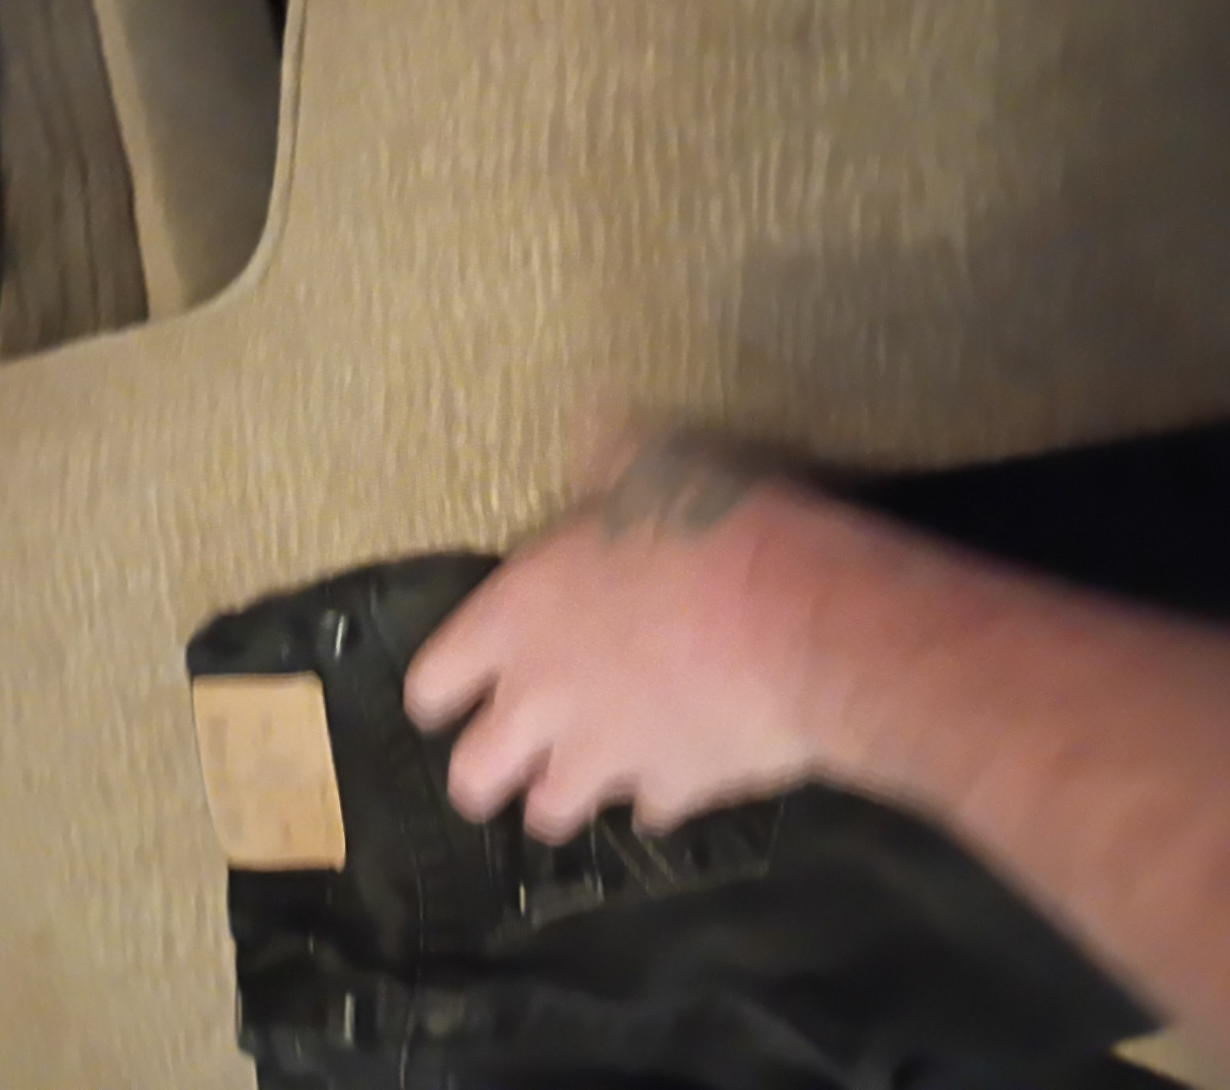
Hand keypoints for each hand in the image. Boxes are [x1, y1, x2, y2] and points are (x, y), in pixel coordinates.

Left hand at [405, 429, 849, 841]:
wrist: (799, 621)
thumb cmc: (710, 531)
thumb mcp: (648, 468)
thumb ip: (606, 459)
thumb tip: (589, 417)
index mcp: (513, 621)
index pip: (430, 685)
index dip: (439, 692)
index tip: (454, 694)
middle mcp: (541, 702)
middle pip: (471, 776)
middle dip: (483, 774)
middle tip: (511, 758)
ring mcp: (605, 757)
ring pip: (551, 813)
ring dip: (563, 794)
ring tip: (587, 772)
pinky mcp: (674, 791)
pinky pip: (650, 811)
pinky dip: (658, 796)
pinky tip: (678, 770)